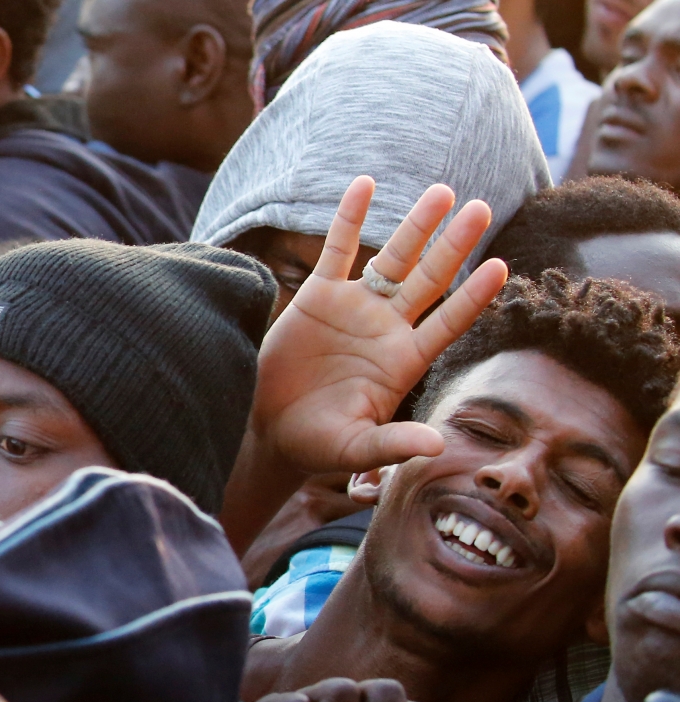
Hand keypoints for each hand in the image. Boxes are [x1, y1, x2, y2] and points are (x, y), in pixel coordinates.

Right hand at [253, 177, 507, 475]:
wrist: (269, 431)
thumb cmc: (317, 446)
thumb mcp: (357, 450)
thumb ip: (395, 443)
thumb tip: (438, 447)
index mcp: (403, 362)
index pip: (448, 322)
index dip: (472, 296)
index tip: (499, 266)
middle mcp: (386, 328)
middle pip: (429, 279)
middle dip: (454, 245)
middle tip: (480, 209)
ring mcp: (354, 309)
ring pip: (392, 258)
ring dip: (417, 226)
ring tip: (443, 192)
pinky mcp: (318, 298)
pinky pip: (337, 250)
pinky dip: (349, 219)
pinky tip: (364, 185)